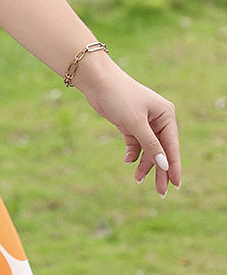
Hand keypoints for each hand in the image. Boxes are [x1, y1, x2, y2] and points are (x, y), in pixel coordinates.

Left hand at [75, 61, 180, 195]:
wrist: (98, 82)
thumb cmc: (119, 97)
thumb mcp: (135, 123)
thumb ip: (150, 145)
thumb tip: (164, 165)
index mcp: (166, 115)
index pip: (172, 146)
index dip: (174, 166)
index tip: (176, 185)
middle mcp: (158, 119)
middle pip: (161, 150)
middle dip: (159, 170)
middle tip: (160, 192)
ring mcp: (144, 123)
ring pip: (148, 150)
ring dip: (144, 164)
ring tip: (138, 179)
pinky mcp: (130, 125)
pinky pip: (135, 144)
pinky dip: (132, 153)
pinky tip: (127, 161)